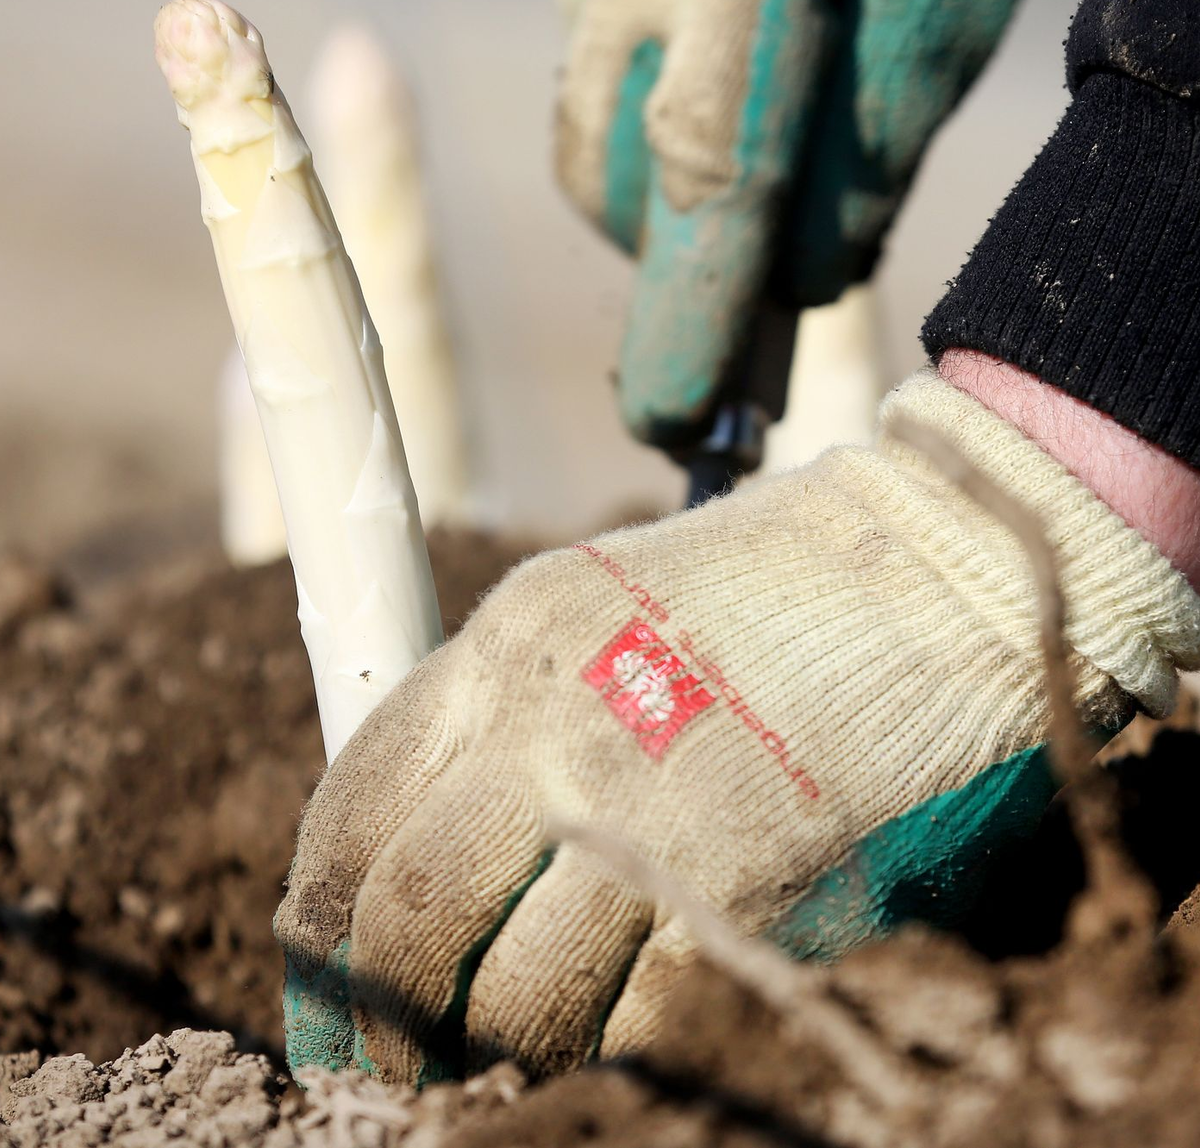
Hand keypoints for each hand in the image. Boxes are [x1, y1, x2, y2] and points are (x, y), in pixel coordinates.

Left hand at [274, 370, 1196, 1082]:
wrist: (936, 570)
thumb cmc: (772, 585)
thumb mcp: (602, 601)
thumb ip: (509, 705)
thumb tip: (437, 840)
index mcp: (512, 638)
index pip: (355, 797)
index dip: (318, 913)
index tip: (321, 975)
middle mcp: (556, 721)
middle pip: (407, 912)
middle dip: (380, 1007)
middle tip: (388, 1059)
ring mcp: (649, 808)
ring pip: (510, 997)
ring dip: (491, 1048)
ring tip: (503, 1055)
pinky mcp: (749, 887)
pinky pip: (634, 1025)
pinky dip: (606, 1049)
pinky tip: (609, 1034)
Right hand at [550, 0, 1037, 446]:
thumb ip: (882, 128)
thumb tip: (803, 272)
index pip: (705, 187)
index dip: (686, 325)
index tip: (674, 424)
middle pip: (615, 182)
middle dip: (679, 247)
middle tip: (754, 243)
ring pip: (584, 131)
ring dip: (652, 181)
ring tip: (739, 140)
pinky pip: (586, 63)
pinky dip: (641, 101)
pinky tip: (708, 56)